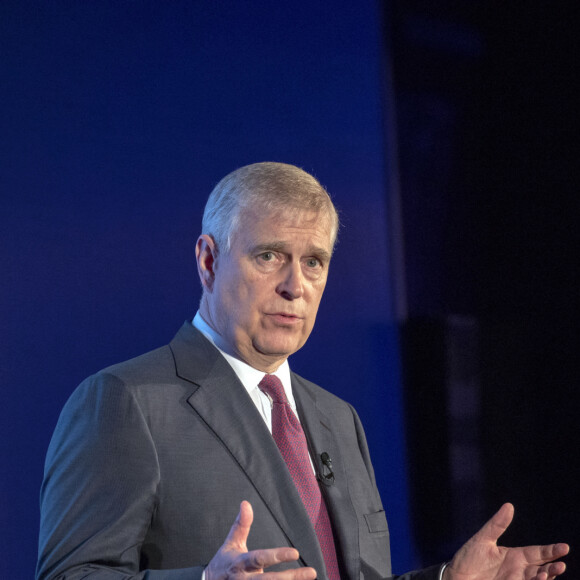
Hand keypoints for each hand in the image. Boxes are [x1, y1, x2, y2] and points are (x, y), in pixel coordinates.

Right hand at [205, 501, 316, 579]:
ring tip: (309, 579)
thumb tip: (246, 503)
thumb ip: (241, 525)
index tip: (295, 553)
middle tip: (311, 573)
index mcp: (240, 563)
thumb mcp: (231, 543)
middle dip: (289, 578)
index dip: (277, 555)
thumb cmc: (223, 563)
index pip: (260, 558)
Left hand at [445, 503, 568, 579]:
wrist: (455, 577)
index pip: (537, 552)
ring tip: (547, 573)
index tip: (565, 547)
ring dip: (546, 578)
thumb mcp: (483, 539)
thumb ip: (497, 525)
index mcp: (513, 556)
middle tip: (561, 564)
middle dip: (553, 567)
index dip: (551, 550)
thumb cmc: (468, 557)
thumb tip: (509, 505)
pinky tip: (538, 578)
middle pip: (542, 568)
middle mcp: (518, 570)